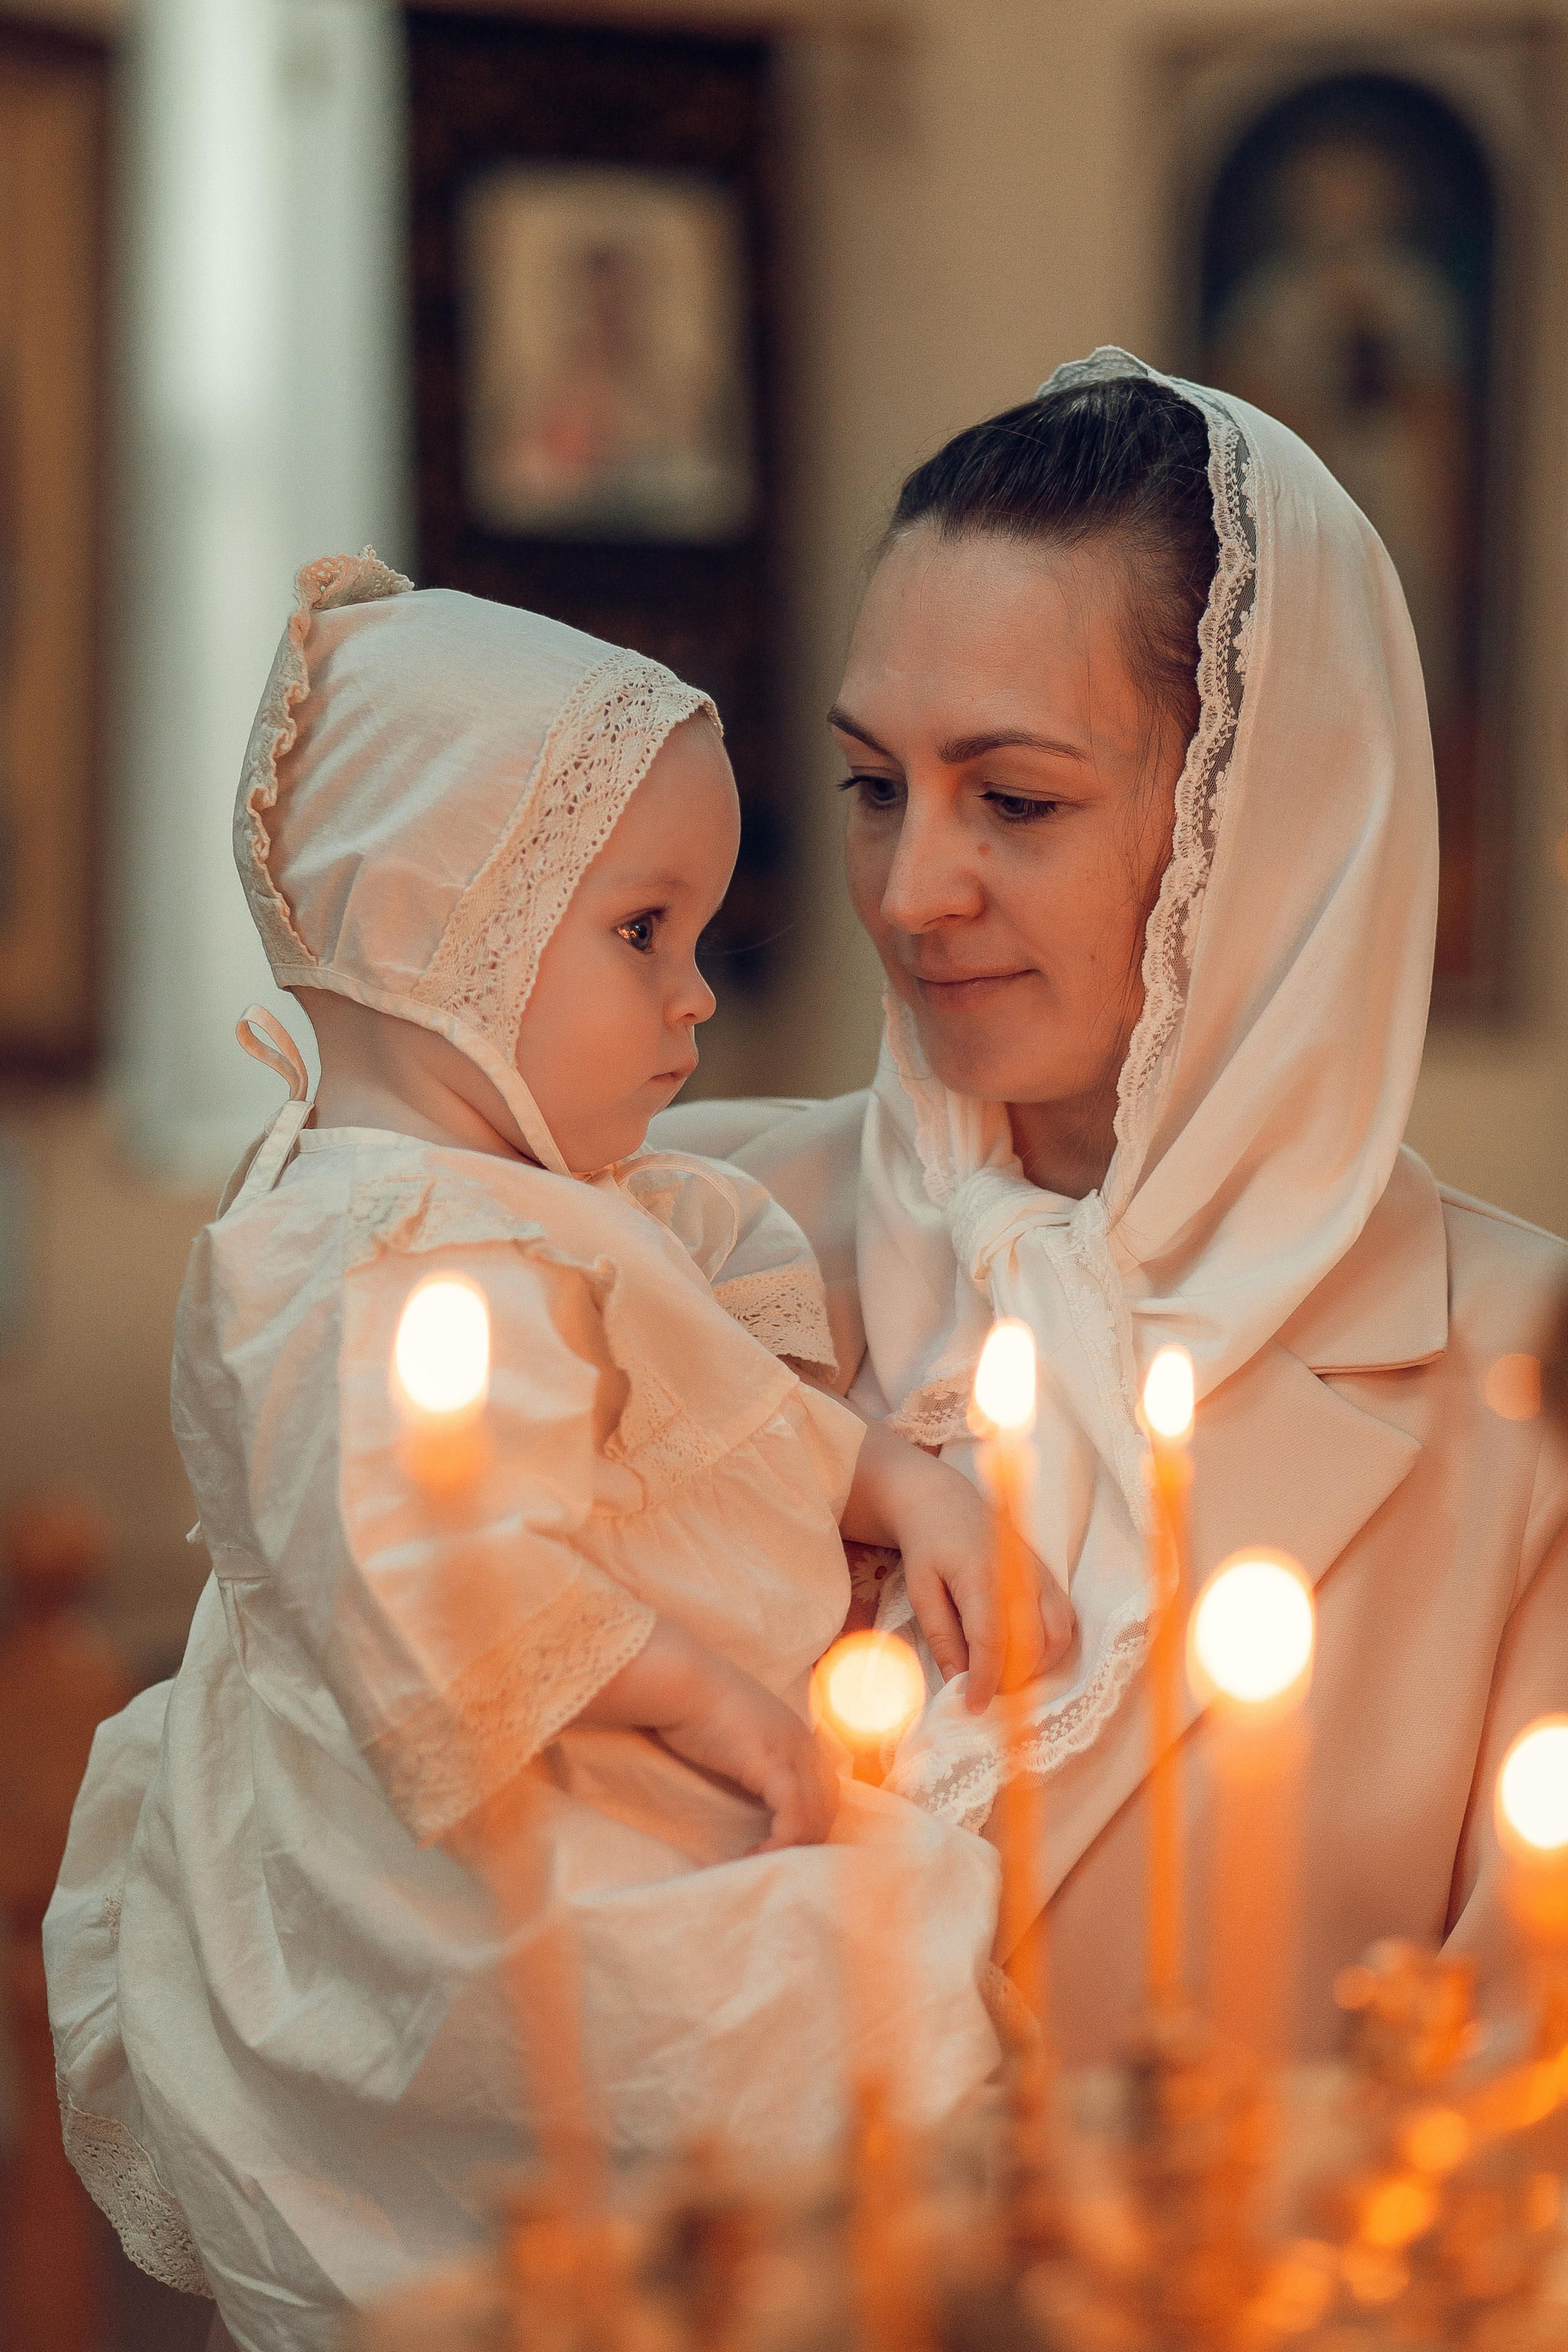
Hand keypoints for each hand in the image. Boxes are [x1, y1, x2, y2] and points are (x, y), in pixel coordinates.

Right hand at [575, 1616, 839, 1850]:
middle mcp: (803, 1742)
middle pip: (827, 1804)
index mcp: (797, 1734)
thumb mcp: (737, 1731)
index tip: (782, 1843)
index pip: (824, 1787)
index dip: (810, 1819)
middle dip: (807, 1839)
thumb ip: (752, 1754)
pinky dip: (781, 1843)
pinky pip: (793, 1816)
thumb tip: (748, 1783)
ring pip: (815, 1815)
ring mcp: (791, 1752)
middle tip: (777, 1861)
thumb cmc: (695, 1704)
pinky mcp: (772, 1765)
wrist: (681, 1681)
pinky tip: (755, 1855)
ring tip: (761, 1862)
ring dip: (794, 1848)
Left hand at [842, 1424, 1074, 1714]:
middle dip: (1011, 1680)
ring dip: (1036, 1668)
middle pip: (1032, 1644)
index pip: (992, 1641)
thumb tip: (958, 1680)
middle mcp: (1020, 1574)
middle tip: (984, 1694)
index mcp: (981, 1575)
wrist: (945, 1503)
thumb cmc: (928, 1548)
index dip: (985, 1680)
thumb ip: (941, 1636)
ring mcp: (1041, 1574)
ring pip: (1058, 1637)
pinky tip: (1023, 1657)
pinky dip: (1051, 1648)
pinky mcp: (1050, 1576)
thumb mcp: (921, 1591)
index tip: (973, 1707)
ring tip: (1003, 1678)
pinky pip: (1065, 1622)